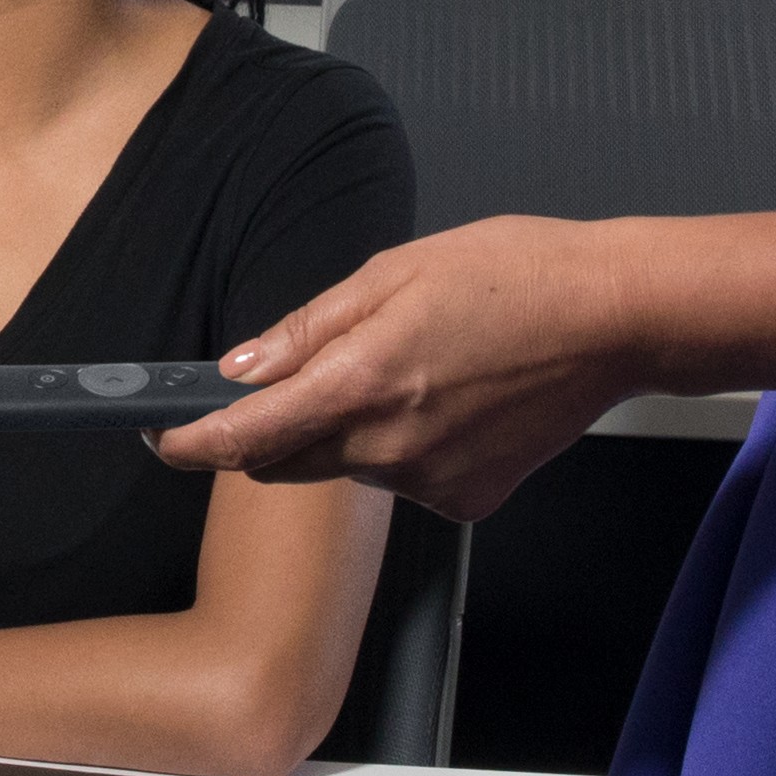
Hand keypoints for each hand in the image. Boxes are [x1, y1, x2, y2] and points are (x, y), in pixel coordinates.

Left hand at [161, 219, 649, 523]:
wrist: (612, 319)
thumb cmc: (512, 275)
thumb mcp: (391, 272)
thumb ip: (306, 330)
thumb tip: (239, 370)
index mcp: (362, 382)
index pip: (245, 437)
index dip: (191, 442)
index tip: (163, 435)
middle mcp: (389, 446)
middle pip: (288, 462)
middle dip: (274, 429)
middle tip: (307, 373)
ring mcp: (430, 482)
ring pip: (349, 466)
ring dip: (351, 430)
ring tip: (415, 367)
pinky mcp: (466, 502)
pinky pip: (404, 479)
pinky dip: (406, 448)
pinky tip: (451, 401)